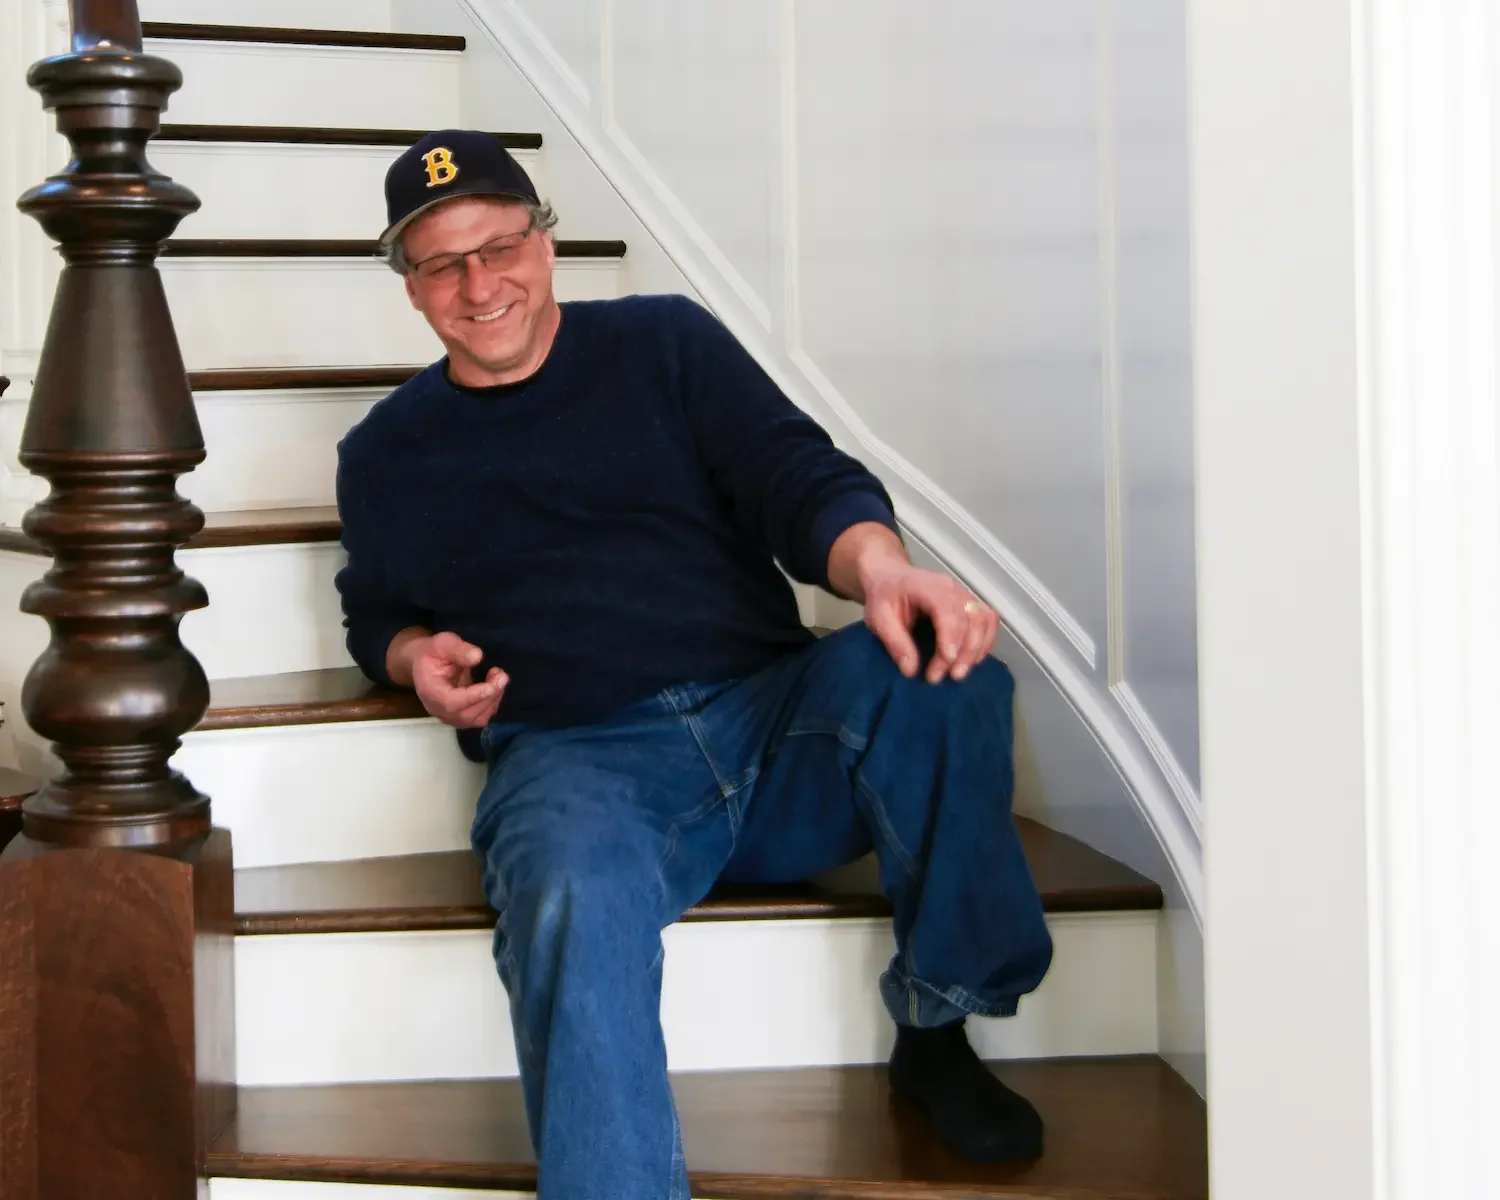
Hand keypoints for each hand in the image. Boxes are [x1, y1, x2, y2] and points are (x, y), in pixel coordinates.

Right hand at [405, 631, 507, 727]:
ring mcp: (450, 716)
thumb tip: (477, 656)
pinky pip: (481, 717)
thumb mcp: (442, 643)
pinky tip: (494, 685)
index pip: (451, 702)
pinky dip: (492, 703)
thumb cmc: (433, 653)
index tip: (492, 686)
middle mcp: (438, 709)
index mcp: (430, 691)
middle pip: (467, 714)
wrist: (426, 664)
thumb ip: (458, 649)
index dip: (473, 697)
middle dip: (489, 696)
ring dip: (493, 699)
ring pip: (477, 718)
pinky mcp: (462, 717)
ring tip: (499, 676)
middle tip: (501, 675)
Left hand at [861, 563, 999, 682]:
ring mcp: (963, 594)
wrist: (890, 578)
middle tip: (948, 676)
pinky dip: (985, 642)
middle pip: (971, 618)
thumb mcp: (879, 618)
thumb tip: (911, 669)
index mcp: (927, 586)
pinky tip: (972, 660)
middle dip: (964, 651)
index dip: (951, 636)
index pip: (948, 610)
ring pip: (984, 620)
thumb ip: (895, 642)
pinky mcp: (970, 603)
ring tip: (960, 672)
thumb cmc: (884, 596)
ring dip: (977, 649)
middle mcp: (951, 588)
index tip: (947, 661)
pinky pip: (988, 620)